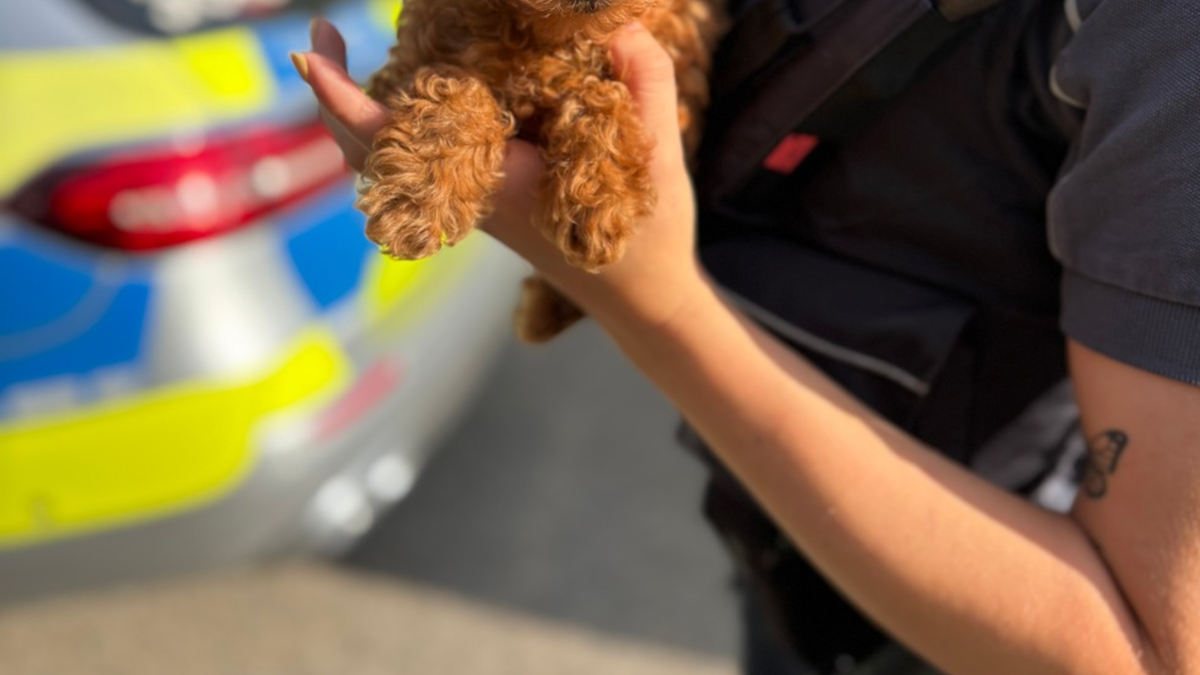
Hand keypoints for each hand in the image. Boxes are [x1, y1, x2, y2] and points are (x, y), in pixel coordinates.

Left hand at [295, 19, 709, 330]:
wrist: (638, 300)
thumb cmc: (645, 240)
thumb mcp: (659, 157)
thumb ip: (646, 84)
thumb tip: (620, 27)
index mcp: (492, 182)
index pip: (394, 138)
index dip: (342, 95)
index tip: (312, 49)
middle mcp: (466, 193)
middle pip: (364, 150)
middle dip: (331, 92)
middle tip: (326, 30)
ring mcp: (466, 201)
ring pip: (381, 162)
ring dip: (353, 111)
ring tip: (348, 56)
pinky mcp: (477, 201)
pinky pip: (409, 165)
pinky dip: (387, 127)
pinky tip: (409, 96)